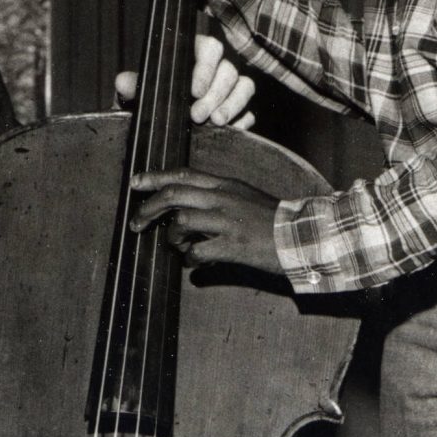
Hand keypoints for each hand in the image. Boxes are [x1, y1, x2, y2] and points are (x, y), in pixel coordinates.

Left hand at [112, 34, 256, 129]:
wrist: (162, 122)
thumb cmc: (156, 97)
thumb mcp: (143, 90)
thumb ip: (135, 84)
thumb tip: (122, 81)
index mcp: (196, 54)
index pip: (210, 49)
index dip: (205, 68)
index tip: (194, 90)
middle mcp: (219, 68)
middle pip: (229, 71)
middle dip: (215, 94)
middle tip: (198, 115)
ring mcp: (232, 89)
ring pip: (244, 87)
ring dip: (232, 105)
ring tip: (216, 123)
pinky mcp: (241, 110)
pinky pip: (250, 111)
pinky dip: (243, 120)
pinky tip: (232, 130)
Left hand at [128, 170, 285, 274]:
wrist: (301, 235)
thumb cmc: (272, 219)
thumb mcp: (243, 197)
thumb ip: (217, 197)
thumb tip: (188, 207)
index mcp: (225, 185)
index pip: (182, 174)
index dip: (155, 177)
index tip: (135, 183)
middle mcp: (223, 198)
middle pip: (174, 195)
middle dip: (148, 208)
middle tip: (136, 222)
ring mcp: (227, 222)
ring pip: (181, 221)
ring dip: (172, 237)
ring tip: (178, 246)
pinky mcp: (232, 246)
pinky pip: (197, 251)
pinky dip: (190, 258)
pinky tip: (195, 262)